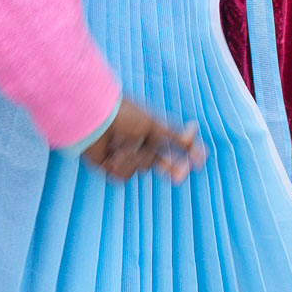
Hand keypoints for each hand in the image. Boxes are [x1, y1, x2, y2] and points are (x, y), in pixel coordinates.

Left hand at [82, 98, 205, 182]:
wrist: (93, 117)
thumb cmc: (123, 115)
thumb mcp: (153, 125)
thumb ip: (176, 137)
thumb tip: (198, 141)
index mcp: (150, 131)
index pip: (173, 148)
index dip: (183, 158)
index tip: (196, 163)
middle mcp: (138, 144)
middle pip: (159, 163)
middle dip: (165, 165)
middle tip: (175, 173)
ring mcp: (124, 156)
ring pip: (140, 169)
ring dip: (133, 158)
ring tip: (119, 143)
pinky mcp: (110, 166)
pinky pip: (123, 175)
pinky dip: (119, 165)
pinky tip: (110, 153)